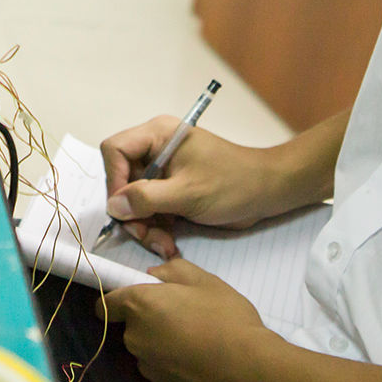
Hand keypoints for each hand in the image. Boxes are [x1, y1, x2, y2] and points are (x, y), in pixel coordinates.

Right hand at [101, 117, 283, 257]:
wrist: (267, 192)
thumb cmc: (232, 183)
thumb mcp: (187, 193)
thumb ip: (147, 199)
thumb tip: (113, 206)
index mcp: (158, 135)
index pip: (115, 150)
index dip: (114, 180)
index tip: (125, 210)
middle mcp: (156, 149)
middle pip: (123, 179)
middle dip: (133, 212)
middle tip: (147, 236)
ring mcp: (163, 170)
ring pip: (135, 200)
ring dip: (145, 226)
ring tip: (164, 245)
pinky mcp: (172, 190)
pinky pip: (151, 209)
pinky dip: (156, 228)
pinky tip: (169, 244)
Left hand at [103, 259, 271, 381]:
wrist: (248, 371)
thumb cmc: (224, 317)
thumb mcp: (204, 280)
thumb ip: (173, 271)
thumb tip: (154, 276)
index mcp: (140, 305)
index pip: (106, 303)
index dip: (117, 298)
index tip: (134, 297)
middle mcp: (136, 338)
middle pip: (131, 326)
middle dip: (149, 320)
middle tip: (181, 314)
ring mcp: (150, 369)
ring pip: (147, 350)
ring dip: (161, 343)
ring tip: (195, 340)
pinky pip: (161, 370)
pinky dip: (173, 364)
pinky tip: (199, 361)